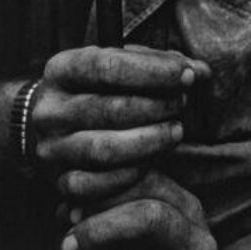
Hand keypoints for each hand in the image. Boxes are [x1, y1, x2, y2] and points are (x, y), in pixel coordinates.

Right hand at [31, 45, 209, 203]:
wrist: (52, 128)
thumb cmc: (97, 90)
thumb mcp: (117, 66)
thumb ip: (157, 64)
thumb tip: (201, 71)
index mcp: (61, 70)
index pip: (107, 66)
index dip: (154, 71)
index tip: (189, 74)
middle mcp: (50, 110)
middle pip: (111, 109)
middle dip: (158, 106)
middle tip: (183, 103)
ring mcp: (51, 148)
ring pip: (105, 150)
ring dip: (151, 141)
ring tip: (176, 131)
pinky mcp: (60, 181)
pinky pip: (99, 185)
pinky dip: (133, 174)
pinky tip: (153, 161)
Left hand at [56, 171, 219, 249]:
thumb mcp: (147, 232)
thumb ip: (111, 212)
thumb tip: (66, 209)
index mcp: (188, 208)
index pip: (148, 183)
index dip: (103, 191)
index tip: (67, 208)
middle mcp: (199, 240)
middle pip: (148, 217)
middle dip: (98, 229)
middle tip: (65, 248)